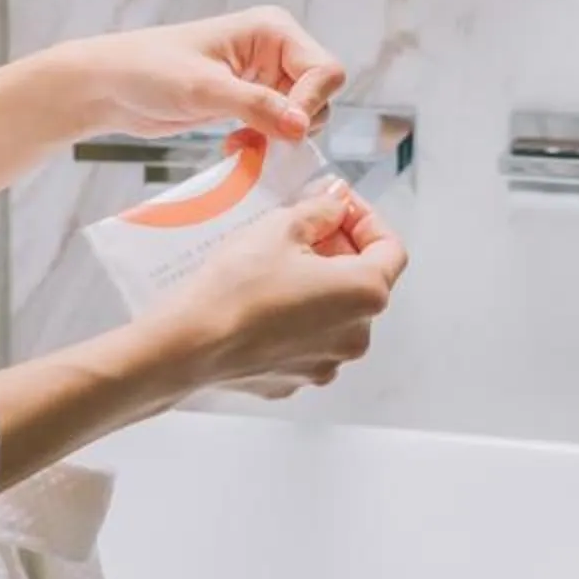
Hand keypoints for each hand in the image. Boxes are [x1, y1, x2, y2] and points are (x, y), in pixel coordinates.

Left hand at [70, 7, 348, 146]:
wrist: (109, 87)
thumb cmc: (148, 71)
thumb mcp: (204, 89)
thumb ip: (257, 106)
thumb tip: (301, 126)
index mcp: (271, 30)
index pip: (324, 69)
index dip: (312, 103)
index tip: (287, 131)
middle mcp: (274, 50)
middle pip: (320, 94)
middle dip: (295, 124)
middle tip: (261, 140)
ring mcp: (263, 77)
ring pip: (301, 116)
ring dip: (279, 138)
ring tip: (243, 145)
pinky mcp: (248, 101)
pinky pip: (277, 128)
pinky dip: (265, 144)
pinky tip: (236, 147)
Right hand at [151, 181, 407, 395]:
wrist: (188, 344)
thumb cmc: (236, 286)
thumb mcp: (281, 227)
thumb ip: (321, 209)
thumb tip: (336, 199)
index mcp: (364, 294)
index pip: (390, 249)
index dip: (366, 219)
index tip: (337, 205)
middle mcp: (356, 335)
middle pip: (362, 281)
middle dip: (337, 249)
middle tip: (303, 226)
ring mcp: (326, 363)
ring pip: (334, 312)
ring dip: (316, 283)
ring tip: (278, 261)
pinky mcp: (295, 378)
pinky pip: (306, 339)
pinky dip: (295, 315)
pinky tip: (262, 297)